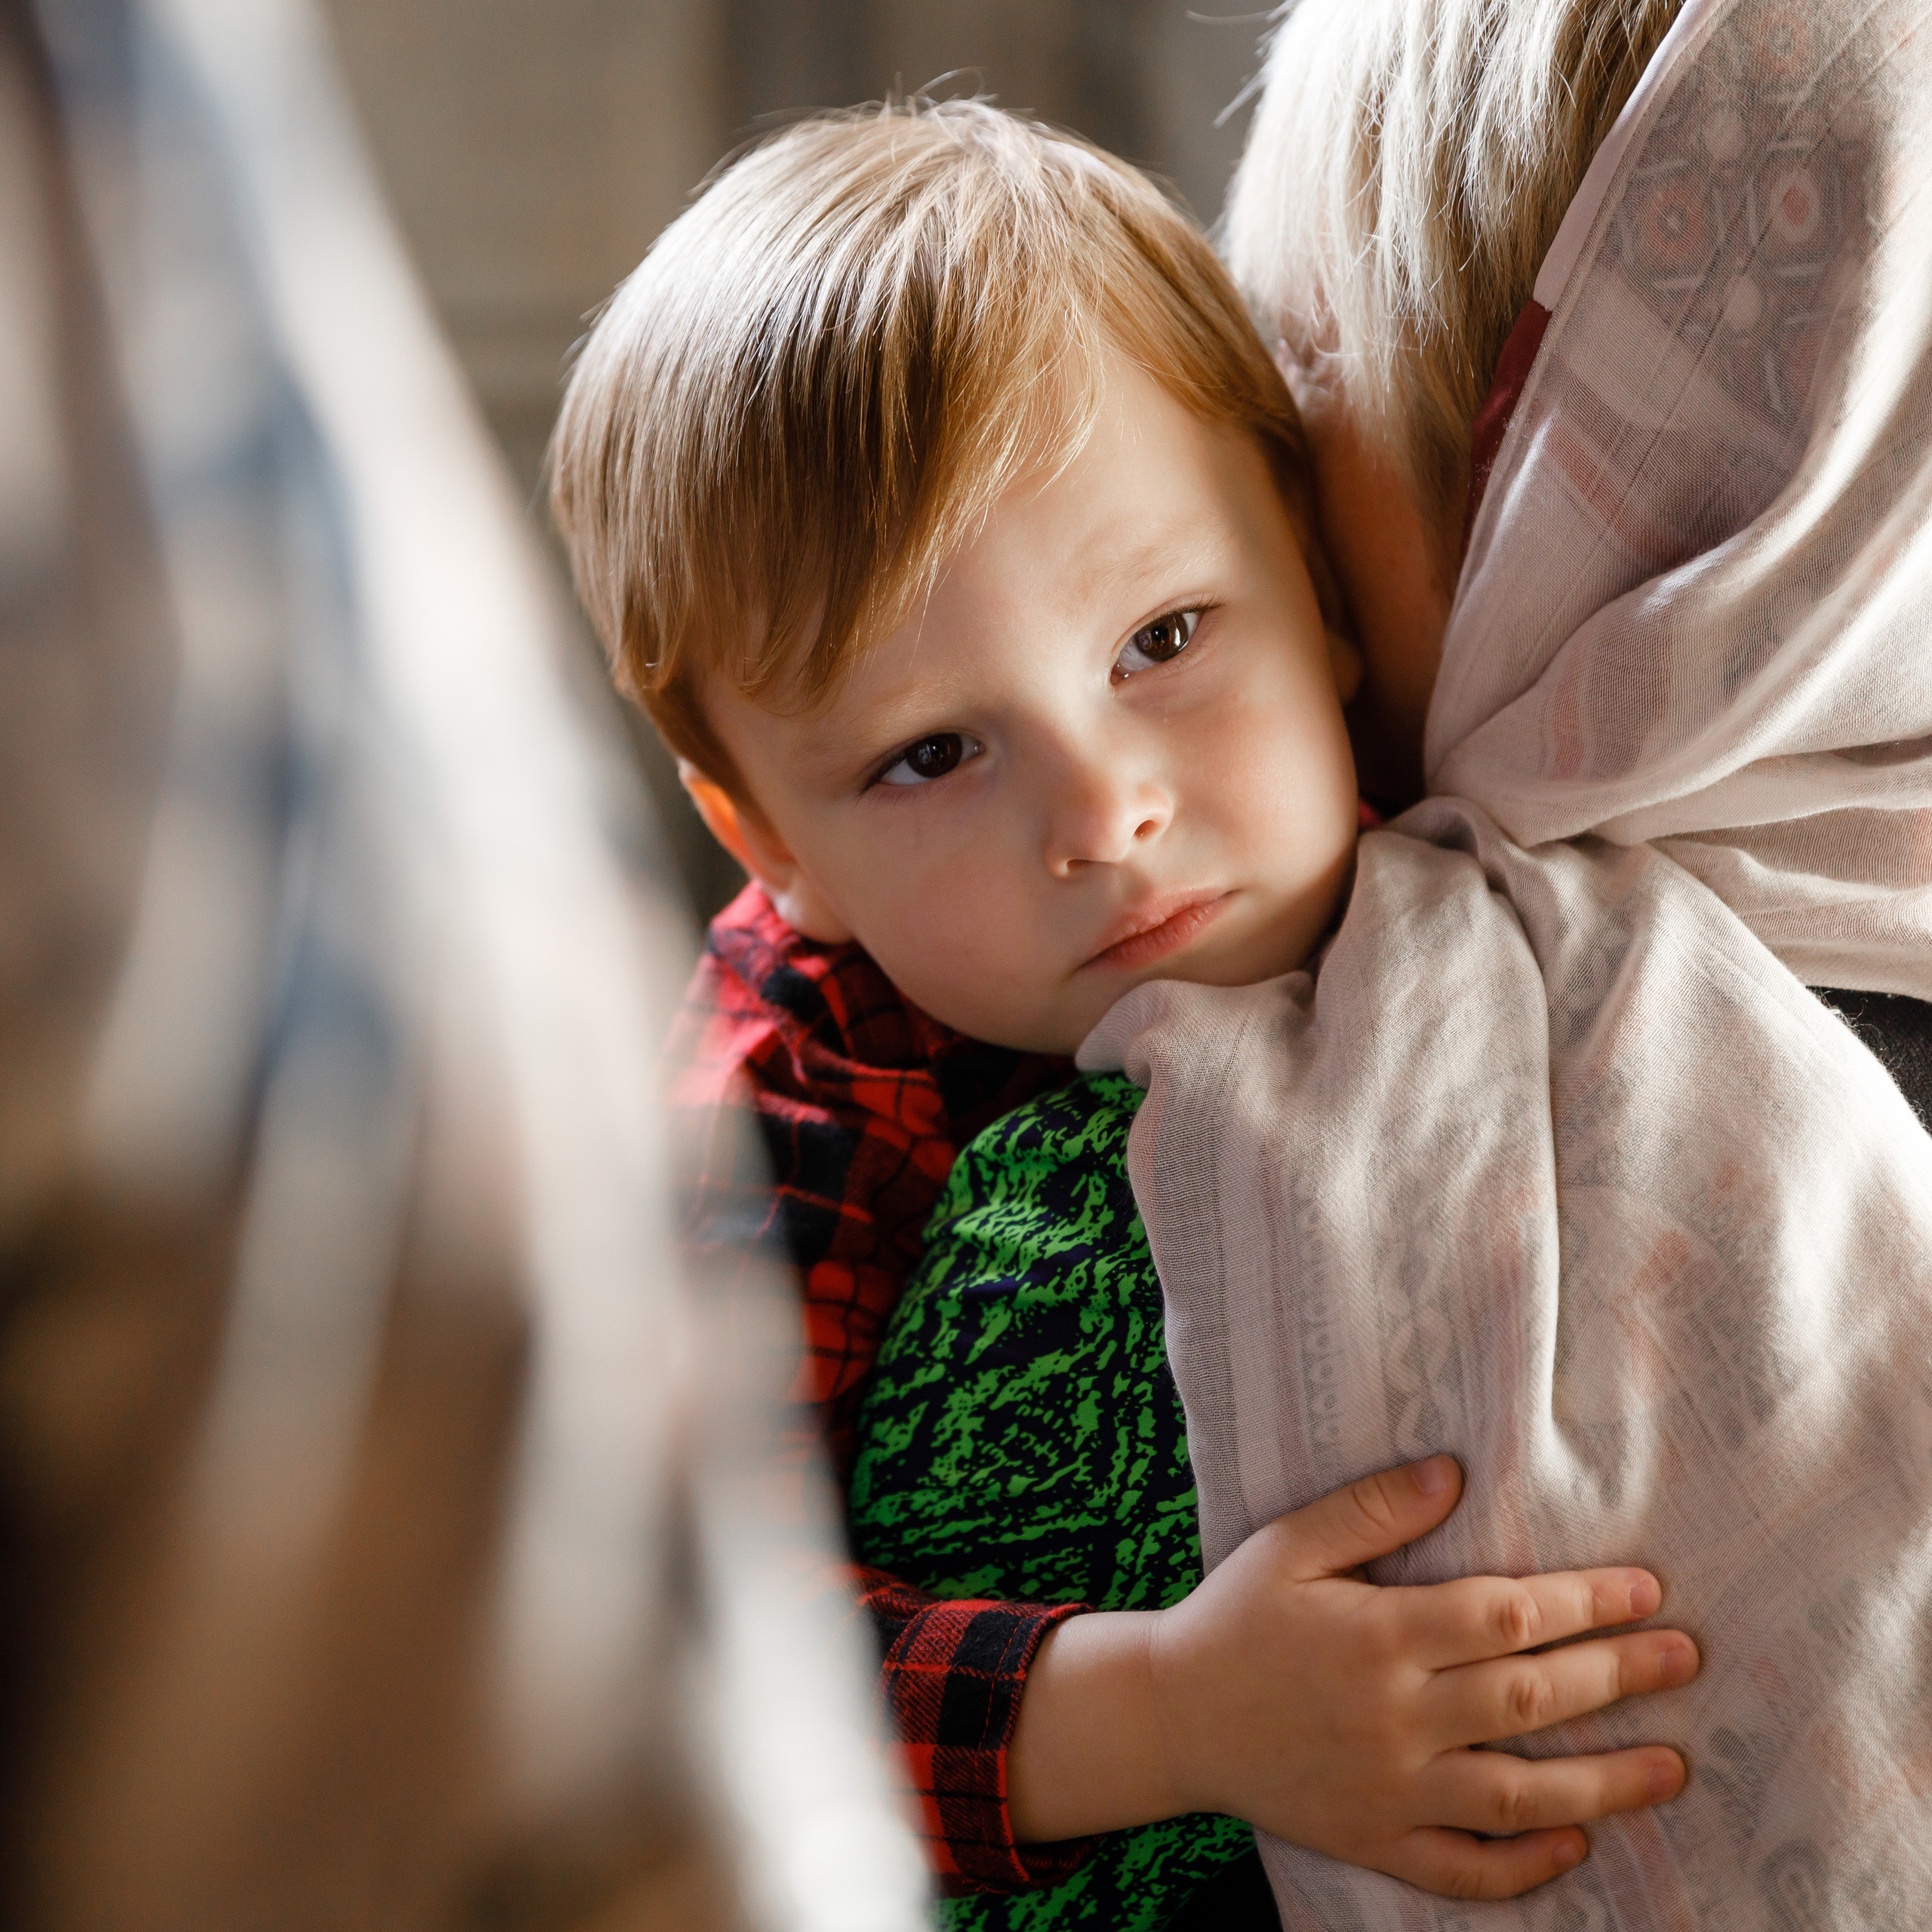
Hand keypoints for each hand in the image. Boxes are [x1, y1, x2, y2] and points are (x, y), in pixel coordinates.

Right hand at [1149, 1455, 1697, 1897]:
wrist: (1170, 1716)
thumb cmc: (1235, 1616)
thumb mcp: (1289, 1544)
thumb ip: (1371, 1509)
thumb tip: (1454, 1474)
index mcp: (1378, 1636)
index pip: (1504, 1616)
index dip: (1581, 1603)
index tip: (1645, 1591)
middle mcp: (1394, 1717)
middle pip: (1529, 1699)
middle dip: (1618, 1677)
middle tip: (1685, 1659)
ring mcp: (1388, 1789)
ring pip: (1517, 1795)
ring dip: (1605, 1783)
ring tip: (1673, 1768)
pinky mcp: (1373, 1840)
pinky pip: (1464, 1870)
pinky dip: (1525, 1866)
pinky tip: (1576, 1844)